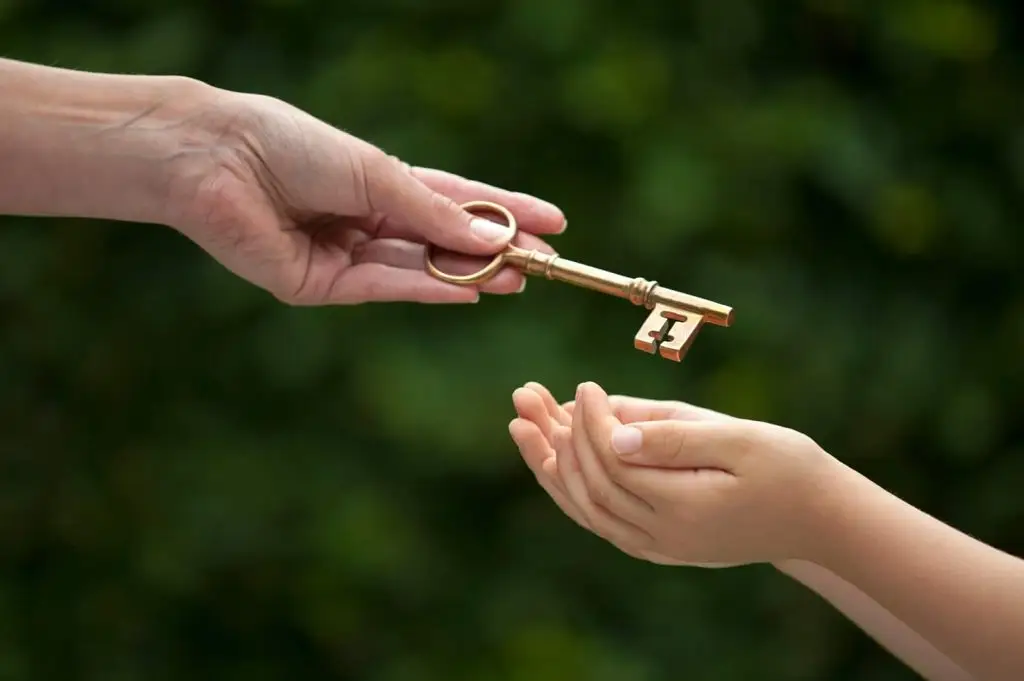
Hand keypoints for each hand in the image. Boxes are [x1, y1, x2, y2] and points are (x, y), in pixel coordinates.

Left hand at [166, 87, 565, 304]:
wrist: (215, 159)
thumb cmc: (291, 145)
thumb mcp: (376, 172)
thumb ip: (431, 209)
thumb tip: (492, 237)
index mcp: (380, 182)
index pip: (456, 201)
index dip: (504, 212)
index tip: (553, 223)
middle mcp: (367, 221)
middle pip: (443, 242)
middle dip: (495, 252)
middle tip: (544, 264)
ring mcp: (346, 256)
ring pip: (419, 269)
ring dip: (469, 275)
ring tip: (517, 278)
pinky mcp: (320, 285)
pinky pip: (384, 287)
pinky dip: (427, 290)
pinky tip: (468, 291)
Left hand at [509, 382, 837, 566]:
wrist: (815, 519)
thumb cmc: (785, 467)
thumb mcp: (740, 440)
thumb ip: (676, 436)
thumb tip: (614, 433)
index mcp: (683, 507)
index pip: (615, 462)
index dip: (592, 422)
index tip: (586, 385)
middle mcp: (661, 536)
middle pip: (589, 485)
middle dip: (554, 436)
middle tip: (526, 394)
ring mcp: (655, 547)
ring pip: (585, 507)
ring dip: (548, 464)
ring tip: (521, 423)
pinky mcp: (654, 545)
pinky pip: (597, 518)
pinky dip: (569, 488)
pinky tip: (549, 458)